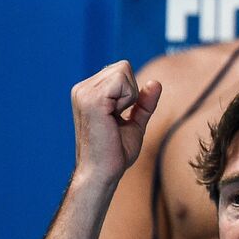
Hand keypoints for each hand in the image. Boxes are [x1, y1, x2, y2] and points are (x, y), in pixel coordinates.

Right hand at [70, 62, 160, 183]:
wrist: (102, 172)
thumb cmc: (115, 152)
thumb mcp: (135, 123)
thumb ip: (144, 103)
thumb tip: (156, 82)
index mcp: (88, 92)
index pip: (121, 70)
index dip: (131, 92)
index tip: (119, 115)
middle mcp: (82, 89)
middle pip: (124, 67)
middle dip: (131, 92)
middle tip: (117, 118)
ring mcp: (83, 92)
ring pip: (123, 71)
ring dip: (129, 97)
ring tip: (114, 120)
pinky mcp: (91, 99)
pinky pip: (122, 81)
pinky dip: (128, 99)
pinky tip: (114, 118)